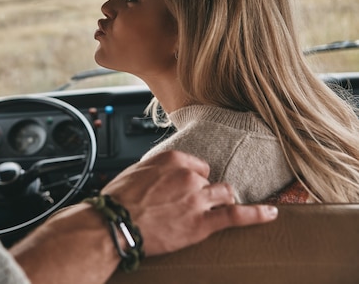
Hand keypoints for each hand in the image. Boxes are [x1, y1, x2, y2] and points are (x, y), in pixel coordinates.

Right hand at [102, 150, 277, 255]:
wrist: (114, 224)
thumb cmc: (118, 200)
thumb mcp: (135, 172)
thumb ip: (156, 170)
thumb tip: (162, 176)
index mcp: (171, 160)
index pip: (197, 165)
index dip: (193, 178)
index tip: (188, 187)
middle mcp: (188, 176)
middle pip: (209, 180)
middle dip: (203, 191)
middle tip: (188, 205)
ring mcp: (197, 199)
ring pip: (224, 193)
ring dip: (222, 200)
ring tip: (215, 209)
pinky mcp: (202, 223)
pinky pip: (237, 215)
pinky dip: (257, 214)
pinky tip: (271, 213)